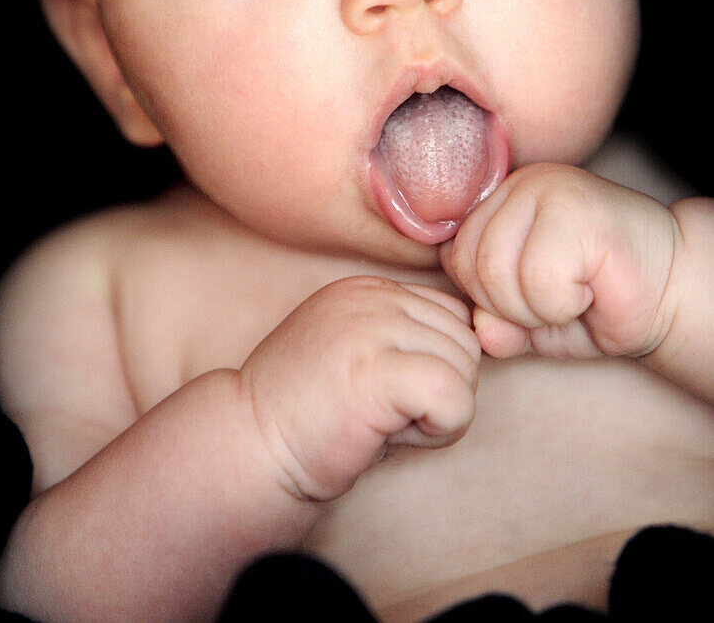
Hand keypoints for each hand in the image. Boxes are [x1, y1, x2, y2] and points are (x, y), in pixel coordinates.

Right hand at [238, 276, 478, 501]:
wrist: (248, 449)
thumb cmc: (311, 417)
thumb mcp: (364, 357)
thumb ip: (412, 339)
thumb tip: (490, 340)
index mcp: (369, 288)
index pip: (453, 317)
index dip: (435, 366)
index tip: (391, 395)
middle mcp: (373, 295)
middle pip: (466, 343)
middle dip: (440, 391)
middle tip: (384, 416)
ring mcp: (372, 326)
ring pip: (466, 370)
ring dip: (436, 414)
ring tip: (380, 423)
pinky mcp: (375, 369)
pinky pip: (455, 398)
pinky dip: (439, 430)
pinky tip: (390, 435)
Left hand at [440, 164, 678, 361]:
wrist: (671, 292)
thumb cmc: (600, 302)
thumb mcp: (531, 321)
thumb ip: (495, 322)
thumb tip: (479, 329)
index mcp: (501, 200)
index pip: (454, 255)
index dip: (487, 297)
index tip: (535, 298)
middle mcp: (520, 185)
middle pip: (470, 263)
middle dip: (509, 307)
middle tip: (557, 301)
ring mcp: (548, 189)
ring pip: (496, 270)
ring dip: (536, 308)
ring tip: (574, 294)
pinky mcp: (577, 208)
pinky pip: (536, 278)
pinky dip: (561, 304)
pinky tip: (591, 288)